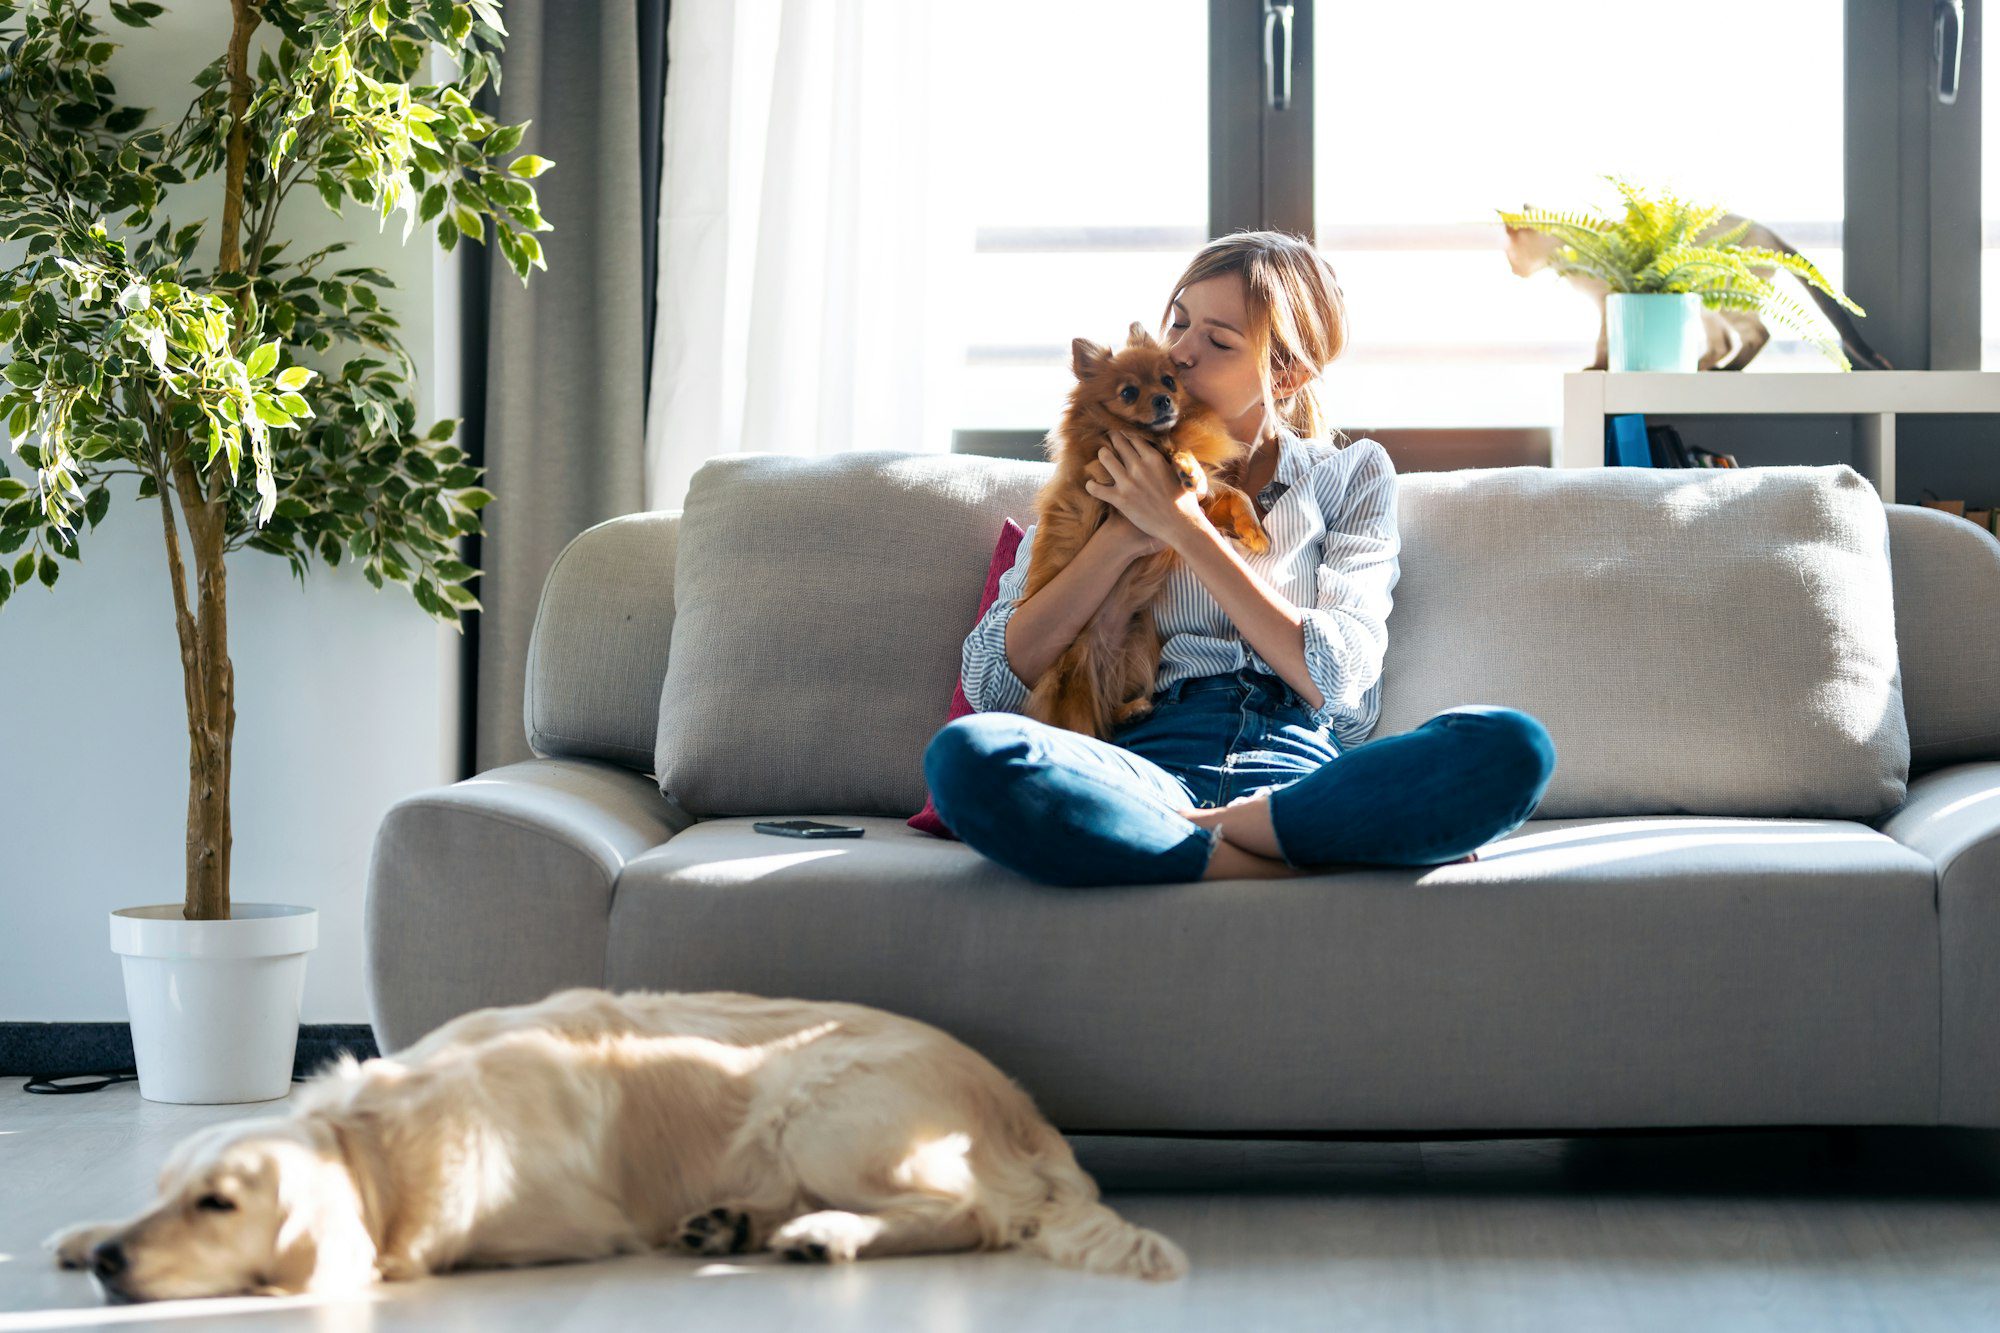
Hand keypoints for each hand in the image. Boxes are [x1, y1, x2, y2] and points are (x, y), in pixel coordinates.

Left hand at [1082, 428, 1211, 553]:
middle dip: (1113, 439)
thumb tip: (1169, 450)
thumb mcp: (1180, 473)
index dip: (1127, 436)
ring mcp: (1128, 483)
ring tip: (1103, 457)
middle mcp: (1139, 467)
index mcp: (1154, 458)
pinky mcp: (1120, 499)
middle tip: (1109, 439)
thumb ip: (1171, 460)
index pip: (1134, 438)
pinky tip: (1091, 485)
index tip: (1123, 436)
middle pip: (1119, 443)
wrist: (1180, 525)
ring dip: (1102, 455)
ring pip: (1105, 458)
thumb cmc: (1184, 501)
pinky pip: (1096, 488)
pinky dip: (1092, 486)